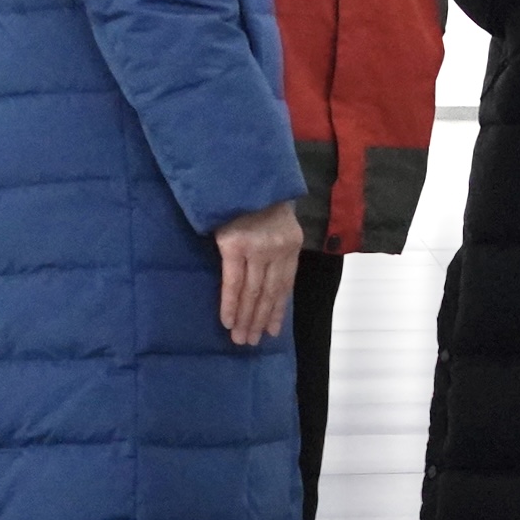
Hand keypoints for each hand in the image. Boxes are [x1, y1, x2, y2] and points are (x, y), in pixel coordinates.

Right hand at [213, 200, 302, 345]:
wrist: (244, 177)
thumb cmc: (257, 200)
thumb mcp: (279, 223)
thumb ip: (277, 248)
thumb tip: (267, 280)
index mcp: (292, 245)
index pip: (286, 285)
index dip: (278, 310)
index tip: (272, 332)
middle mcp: (278, 250)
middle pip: (269, 293)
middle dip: (260, 320)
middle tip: (250, 343)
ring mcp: (257, 249)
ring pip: (253, 292)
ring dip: (246, 319)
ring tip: (240, 339)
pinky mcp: (234, 247)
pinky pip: (233, 283)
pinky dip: (230, 305)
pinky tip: (228, 321)